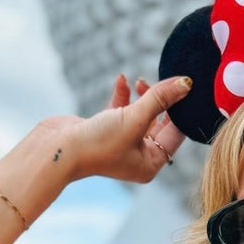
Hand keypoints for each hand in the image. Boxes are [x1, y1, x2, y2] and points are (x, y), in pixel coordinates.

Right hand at [61, 71, 190, 181]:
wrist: (57, 148)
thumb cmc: (98, 142)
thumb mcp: (135, 119)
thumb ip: (160, 99)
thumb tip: (186, 83)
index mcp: (150, 163)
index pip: (175, 134)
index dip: (181, 111)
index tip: (185, 88)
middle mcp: (138, 156)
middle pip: (160, 123)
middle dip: (161, 101)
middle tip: (164, 81)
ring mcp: (121, 142)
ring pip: (141, 114)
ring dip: (142, 96)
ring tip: (140, 81)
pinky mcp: (105, 129)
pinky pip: (121, 110)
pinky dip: (123, 95)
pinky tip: (121, 80)